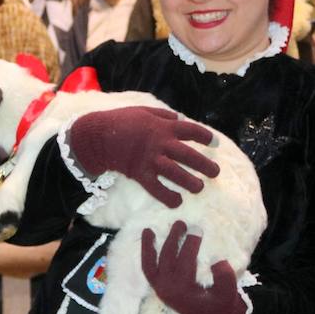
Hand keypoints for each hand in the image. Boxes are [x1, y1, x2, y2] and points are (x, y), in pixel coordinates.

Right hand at [67, 107, 218, 207]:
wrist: (98, 136)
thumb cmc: (121, 121)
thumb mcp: (144, 111)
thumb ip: (163, 115)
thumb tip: (179, 118)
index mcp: (163, 127)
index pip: (191, 131)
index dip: (206, 137)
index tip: (215, 144)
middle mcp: (160, 144)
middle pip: (188, 155)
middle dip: (204, 164)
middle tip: (216, 172)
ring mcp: (150, 160)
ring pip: (175, 173)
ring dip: (190, 182)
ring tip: (200, 187)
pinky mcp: (139, 174)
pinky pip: (156, 188)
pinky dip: (167, 197)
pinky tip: (177, 202)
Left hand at [140, 222, 247, 313]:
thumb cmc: (221, 306)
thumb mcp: (228, 294)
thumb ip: (225, 278)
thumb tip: (218, 262)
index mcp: (184, 290)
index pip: (185, 262)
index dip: (191, 244)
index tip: (198, 230)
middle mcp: (168, 289)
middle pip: (167, 259)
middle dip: (173, 239)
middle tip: (182, 223)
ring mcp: (160, 288)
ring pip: (151, 263)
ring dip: (150, 245)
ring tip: (148, 229)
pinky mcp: (158, 287)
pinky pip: (148, 268)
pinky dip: (146, 254)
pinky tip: (148, 239)